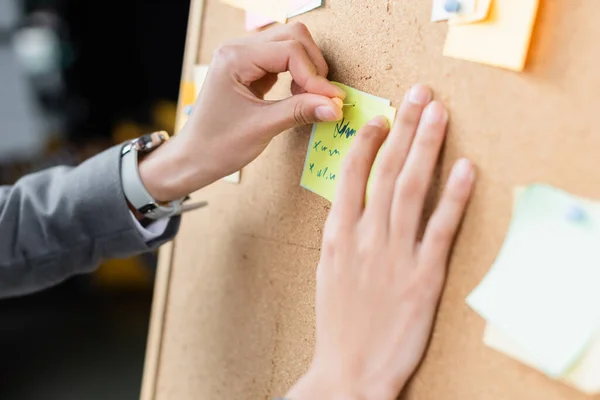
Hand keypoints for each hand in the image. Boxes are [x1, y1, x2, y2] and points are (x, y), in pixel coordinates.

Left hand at [139, 23, 344, 200]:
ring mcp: (243, 57)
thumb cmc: (217, 145)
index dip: (315, 76)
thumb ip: (300, 111)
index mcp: (234, 58)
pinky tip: (299, 96)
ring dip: (307, 68)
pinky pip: (282, 59)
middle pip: (292, 37)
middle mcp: (237, 49)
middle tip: (323, 97)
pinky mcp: (249, 69)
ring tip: (309, 98)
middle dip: (313, 66)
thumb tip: (335, 106)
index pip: (289, 51)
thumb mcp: (262, 128)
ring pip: (290, 44)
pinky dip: (297, 74)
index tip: (332, 101)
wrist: (193, 159)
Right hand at [286, 85, 475, 399]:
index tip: (380, 118)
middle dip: (404, 128)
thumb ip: (340, 234)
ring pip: (413, 188)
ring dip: (427, 146)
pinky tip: (466, 169)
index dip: (368, 141)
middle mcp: (365, 237)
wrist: (349, 370)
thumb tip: (350, 203)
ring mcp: (395, 255)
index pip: (352, 176)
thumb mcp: (327, 272)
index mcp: (336, 236)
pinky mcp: (424, 277)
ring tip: (438, 115)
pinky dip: (456, 196)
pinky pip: (442, 228)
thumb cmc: (337, 324)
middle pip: (387, 171)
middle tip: (418, 96)